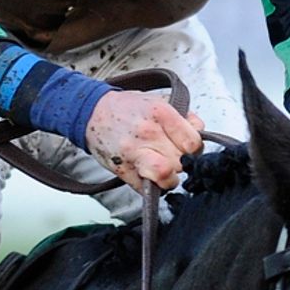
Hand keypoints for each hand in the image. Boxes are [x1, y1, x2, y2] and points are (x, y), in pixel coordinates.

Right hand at [85, 89, 203, 192]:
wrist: (90, 112)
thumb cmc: (126, 108)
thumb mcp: (159, 100)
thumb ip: (184, 116)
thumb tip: (199, 132)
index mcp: (160, 113)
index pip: (193, 143)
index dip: (195, 149)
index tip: (189, 148)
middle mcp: (147, 133)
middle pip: (182, 162)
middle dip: (182, 162)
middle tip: (173, 156)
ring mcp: (134, 153)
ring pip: (166, 178)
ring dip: (169, 178)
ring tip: (164, 169)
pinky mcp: (123, 170)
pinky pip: (147, 189)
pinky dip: (151, 185)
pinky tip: (148, 173)